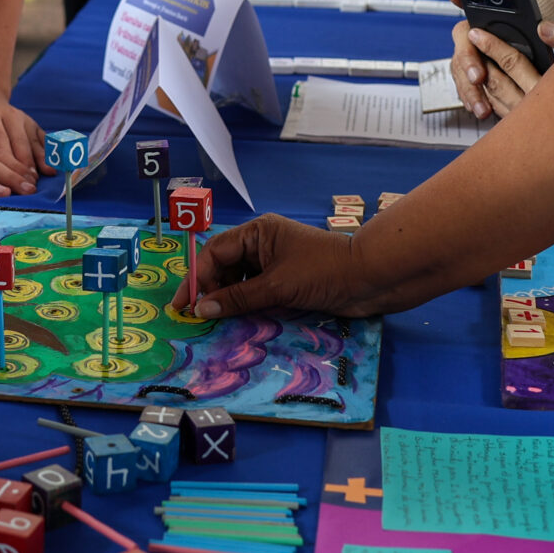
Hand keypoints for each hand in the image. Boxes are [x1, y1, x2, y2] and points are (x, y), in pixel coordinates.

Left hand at [0, 94, 44, 187]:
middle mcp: (8, 114)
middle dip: (22, 167)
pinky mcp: (32, 123)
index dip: (4, 161)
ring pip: (31, 141)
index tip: (8, 180)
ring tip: (36, 182)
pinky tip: (49, 170)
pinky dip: (46, 155)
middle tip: (25, 188)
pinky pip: (42, 139)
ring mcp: (23, 117)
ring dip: (36, 163)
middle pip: (17, 143)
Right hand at [167, 213, 375, 320]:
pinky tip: (238, 319)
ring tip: (216, 320)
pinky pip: (256, 290)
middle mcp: (263, 244)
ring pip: (240, 280)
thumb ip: (238, 298)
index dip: (198, 277)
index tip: (184, 304)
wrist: (368, 278)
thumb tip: (202, 308)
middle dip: (211, 289)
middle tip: (199, 316)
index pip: (216, 252)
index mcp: (258, 232)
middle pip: (225, 266)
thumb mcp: (277, 285)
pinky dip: (246, 304)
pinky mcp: (286, 280)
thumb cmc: (323, 271)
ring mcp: (275, 262)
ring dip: (228, 298)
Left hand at [450, 17, 553, 119]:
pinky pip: (497, 111)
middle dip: (477, 60)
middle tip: (466, 43)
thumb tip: (543, 29)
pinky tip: (484, 83)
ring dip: (479, 79)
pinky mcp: (522, 131)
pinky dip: (487, 95)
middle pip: (495, 82)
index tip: (476, 33)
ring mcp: (525, 123)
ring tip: (471, 60)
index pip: (512, 63)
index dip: (491, 46)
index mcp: (548, 88)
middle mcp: (534, 109)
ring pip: (492, 98)